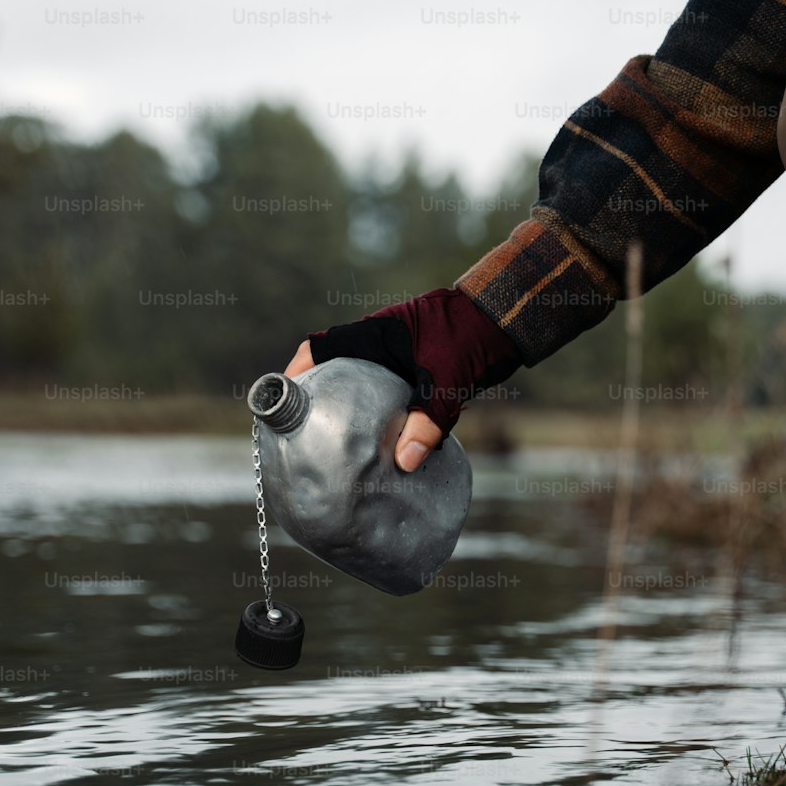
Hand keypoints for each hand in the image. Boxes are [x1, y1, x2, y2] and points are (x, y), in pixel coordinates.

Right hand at [283, 287, 521, 473]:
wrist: (504, 321)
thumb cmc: (470, 337)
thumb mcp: (447, 381)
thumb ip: (427, 421)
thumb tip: (404, 464)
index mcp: (373, 334)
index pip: (319, 348)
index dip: (296, 374)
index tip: (282, 404)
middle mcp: (376, 343)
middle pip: (332, 370)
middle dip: (316, 398)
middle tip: (303, 435)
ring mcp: (392, 356)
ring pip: (356, 383)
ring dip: (344, 407)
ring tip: (331, 445)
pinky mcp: (410, 372)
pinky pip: (380, 394)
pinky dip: (372, 414)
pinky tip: (376, 446)